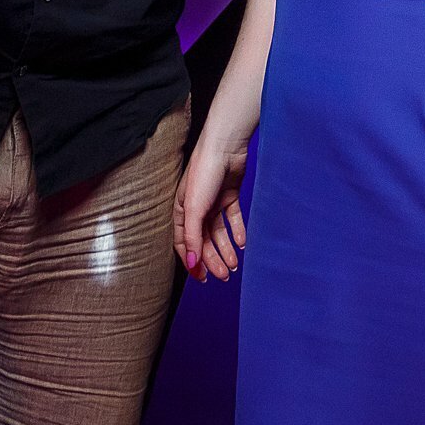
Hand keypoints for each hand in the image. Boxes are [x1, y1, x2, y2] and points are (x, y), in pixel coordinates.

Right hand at [173, 131, 248, 282]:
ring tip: (234, 264)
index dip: (192, 261)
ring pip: (218, 232)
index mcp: (182, 211)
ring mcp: (213, 202)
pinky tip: (242, 244)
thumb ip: (192, 236)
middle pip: (203, 240)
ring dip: (225, 249)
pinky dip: (237, 231)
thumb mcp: (194, 208)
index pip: (184, 243)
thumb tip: (191, 263)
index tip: (203, 278)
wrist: (226, 146)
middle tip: (225, 275)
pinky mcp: (229, 196)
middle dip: (212, 259)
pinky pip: (233, 219)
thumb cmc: (204, 172)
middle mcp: (196, 208)